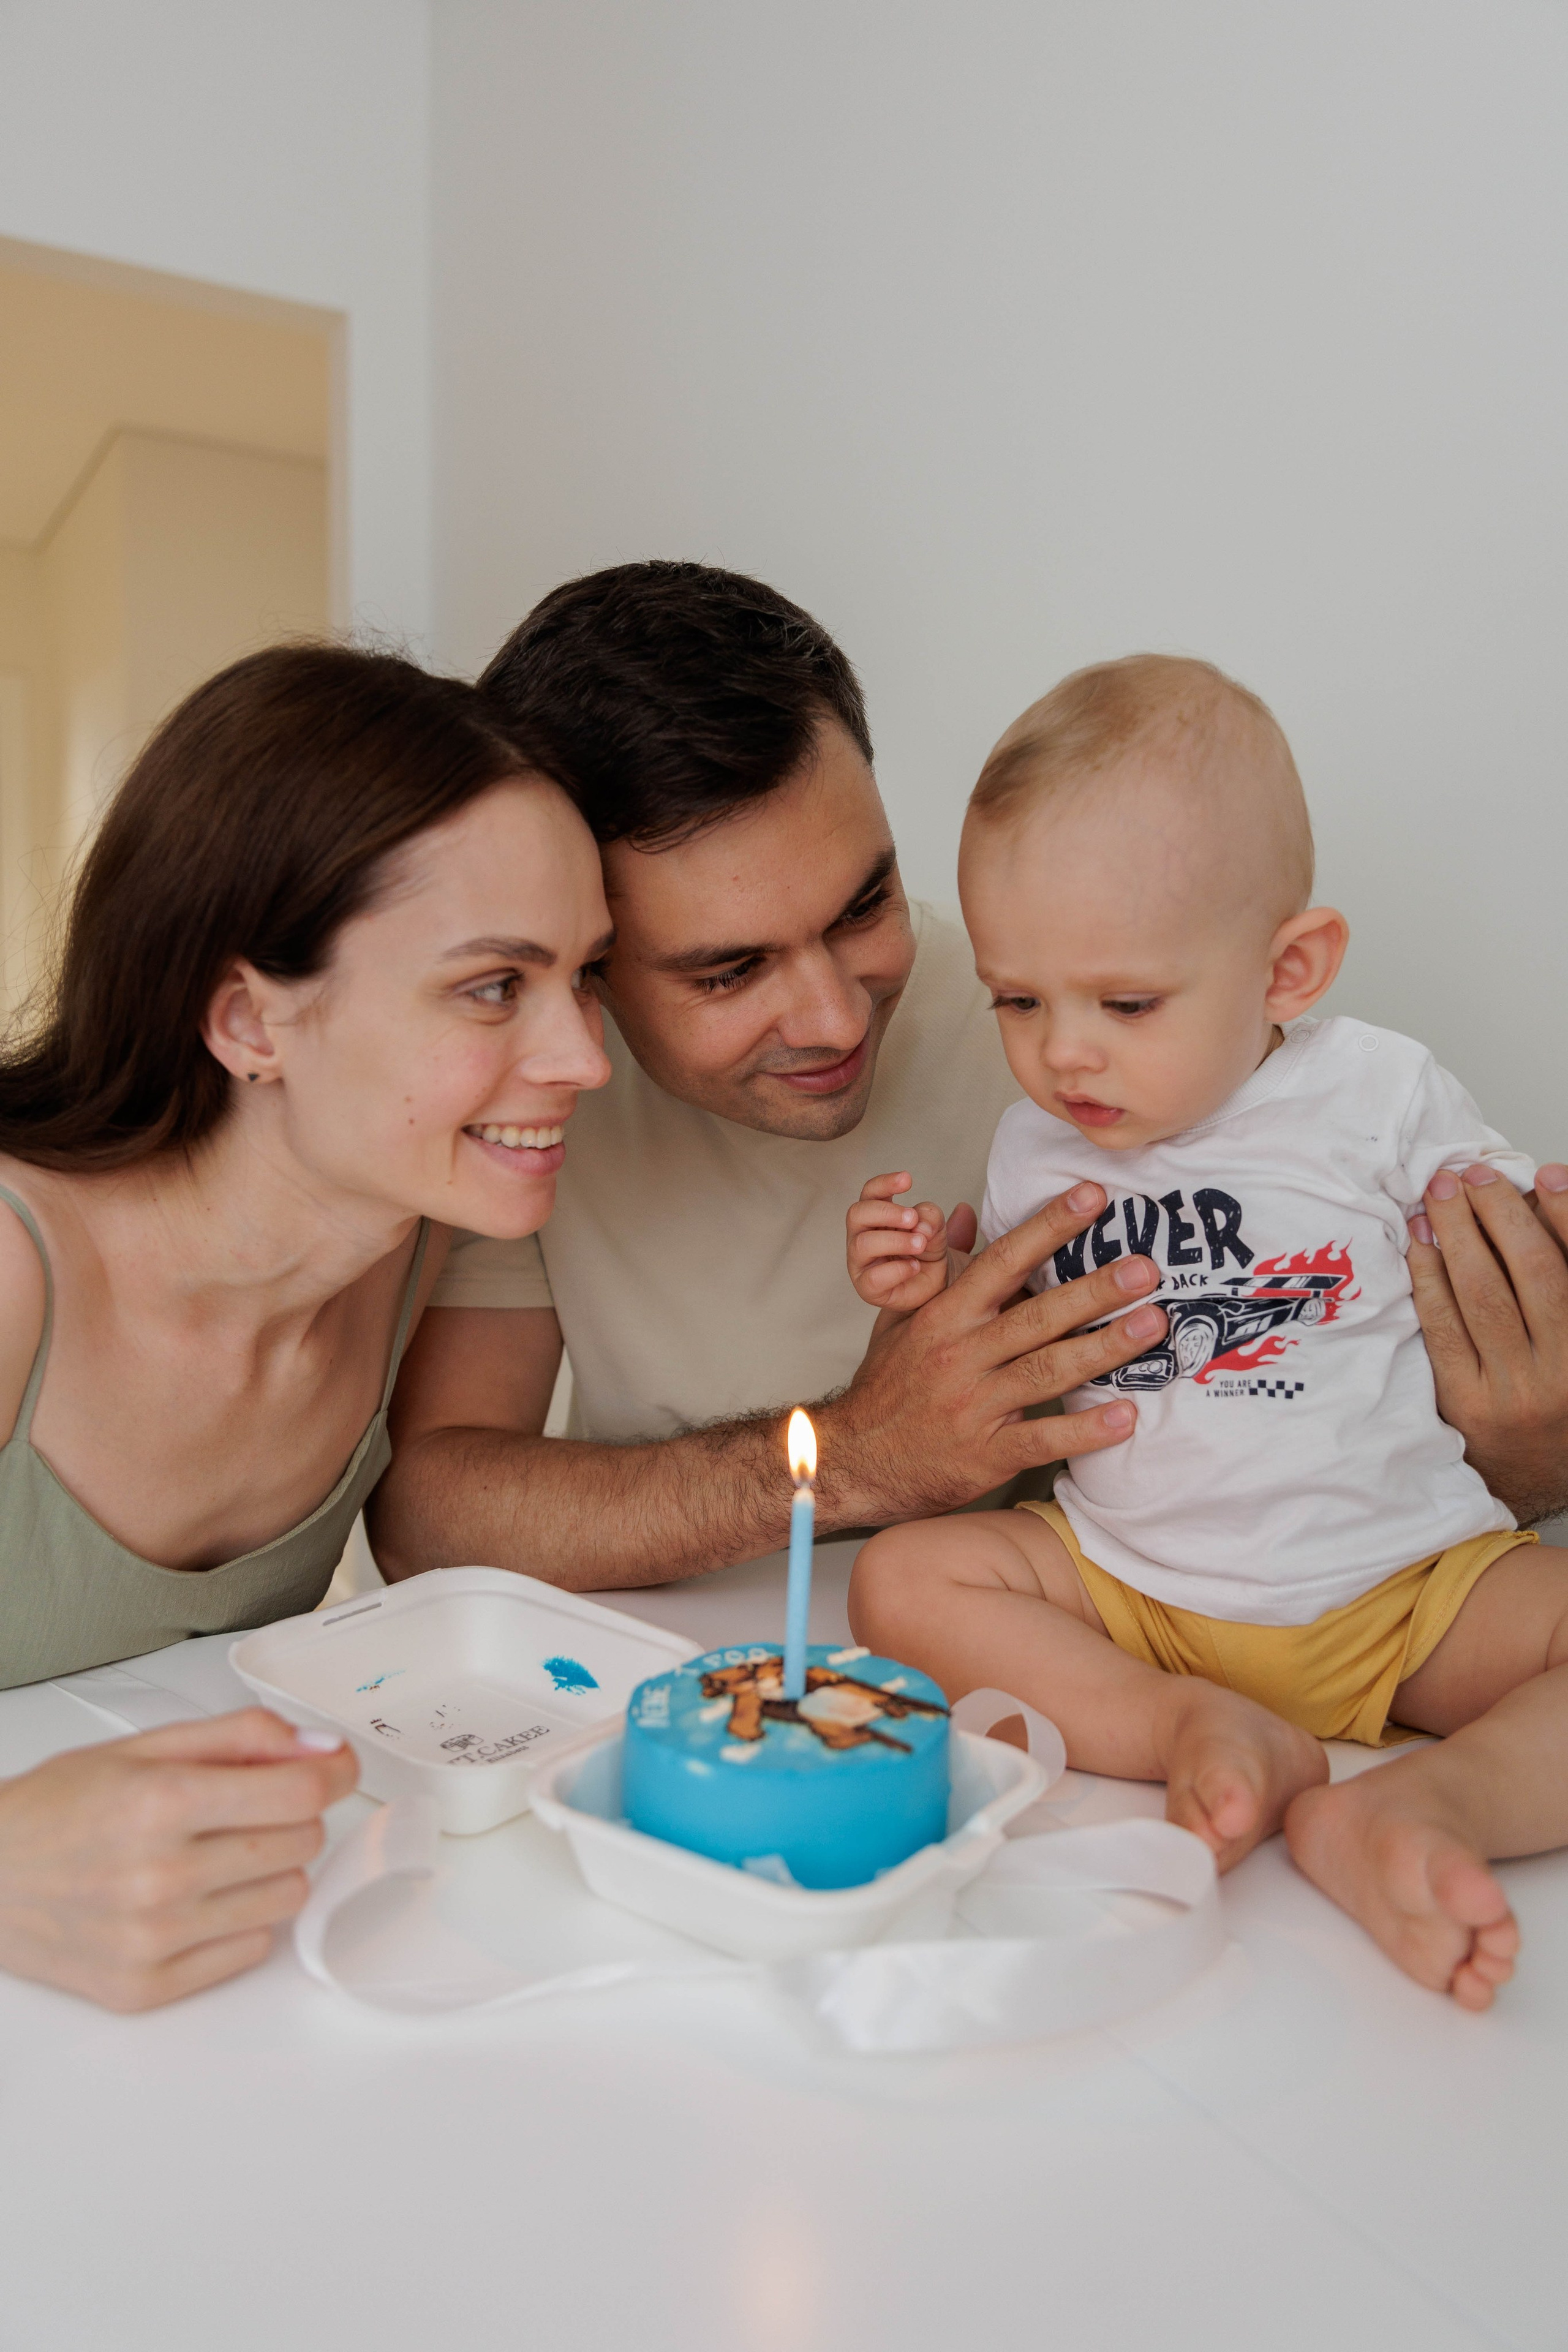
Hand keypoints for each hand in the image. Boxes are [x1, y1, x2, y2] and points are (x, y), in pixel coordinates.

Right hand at [0, 1708, 358, 2010]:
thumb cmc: (55, 1809)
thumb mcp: (142, 1747)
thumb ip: (238, 1736)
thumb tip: (315, 1746)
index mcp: (161, 1803)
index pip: (300, 1794)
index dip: (332, 1774)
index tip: (334, 1767)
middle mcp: (160, 1875)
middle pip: (301, 1843)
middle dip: (288, 1816)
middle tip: (244, 1809)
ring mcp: (154, 1938)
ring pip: (286, 1897)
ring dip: (268, 1869)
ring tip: (215, 1854)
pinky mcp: (146, 1987)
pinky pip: (249, 1949)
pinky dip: (236, 1920)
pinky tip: (194, 1899)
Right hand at [820, 1179, 1166, 1523]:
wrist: (852, 1461)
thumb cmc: (887, 1387)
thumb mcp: (901, 1318)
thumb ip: (941, 1268)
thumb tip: (967, 1214)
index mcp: (944, 1316)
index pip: (1003, 1262)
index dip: (1049, 1227)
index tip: (1092, 1198)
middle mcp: (960, 1355)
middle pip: (1036, 1315)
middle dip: (1095, 1289)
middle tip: (1146, 1269)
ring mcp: (973, 1405)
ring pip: (1047, 1370)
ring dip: (1105, 1348)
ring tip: (1153, 1325)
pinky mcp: (984, 1454)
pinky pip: (1041, 1439)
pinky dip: (1084, 1430)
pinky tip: (1125, 1416)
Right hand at [847, 1171, 974, 1312]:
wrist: (937, 1290)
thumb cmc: (928, 1255)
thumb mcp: (937, 1230)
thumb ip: (932, 1218)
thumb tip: (921, 1223)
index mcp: (876, 1216)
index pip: (870, 1193)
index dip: (884, 1183)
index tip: (908, 1179)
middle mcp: (862, 1236)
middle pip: (857, 1214)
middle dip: (886, 1213)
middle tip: (912, 1218)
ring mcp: (861, 1263)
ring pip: (863, 1244)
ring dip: (895, 1240)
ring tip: (920, 1244)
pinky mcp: (867, 1288)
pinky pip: (873, 1278)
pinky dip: (897, 1270)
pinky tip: (915, 1267)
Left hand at [1408, 1161, 1567, 1523]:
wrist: (1533, 1476)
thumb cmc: (1558, 1395)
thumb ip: (1563, 1274)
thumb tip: (1544, 1195)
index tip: (1545, 1172)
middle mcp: (1565, 1370)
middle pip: (1534, 1273)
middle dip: (1500, 1214)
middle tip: (1473, 1174)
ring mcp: (1516, 1390)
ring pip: (1483, 1295)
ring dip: (1457, 1235)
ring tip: (1440, 1195)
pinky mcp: (1467, 1403)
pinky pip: (1443, 1327)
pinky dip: (1429, 1277)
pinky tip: (1420, 1244)